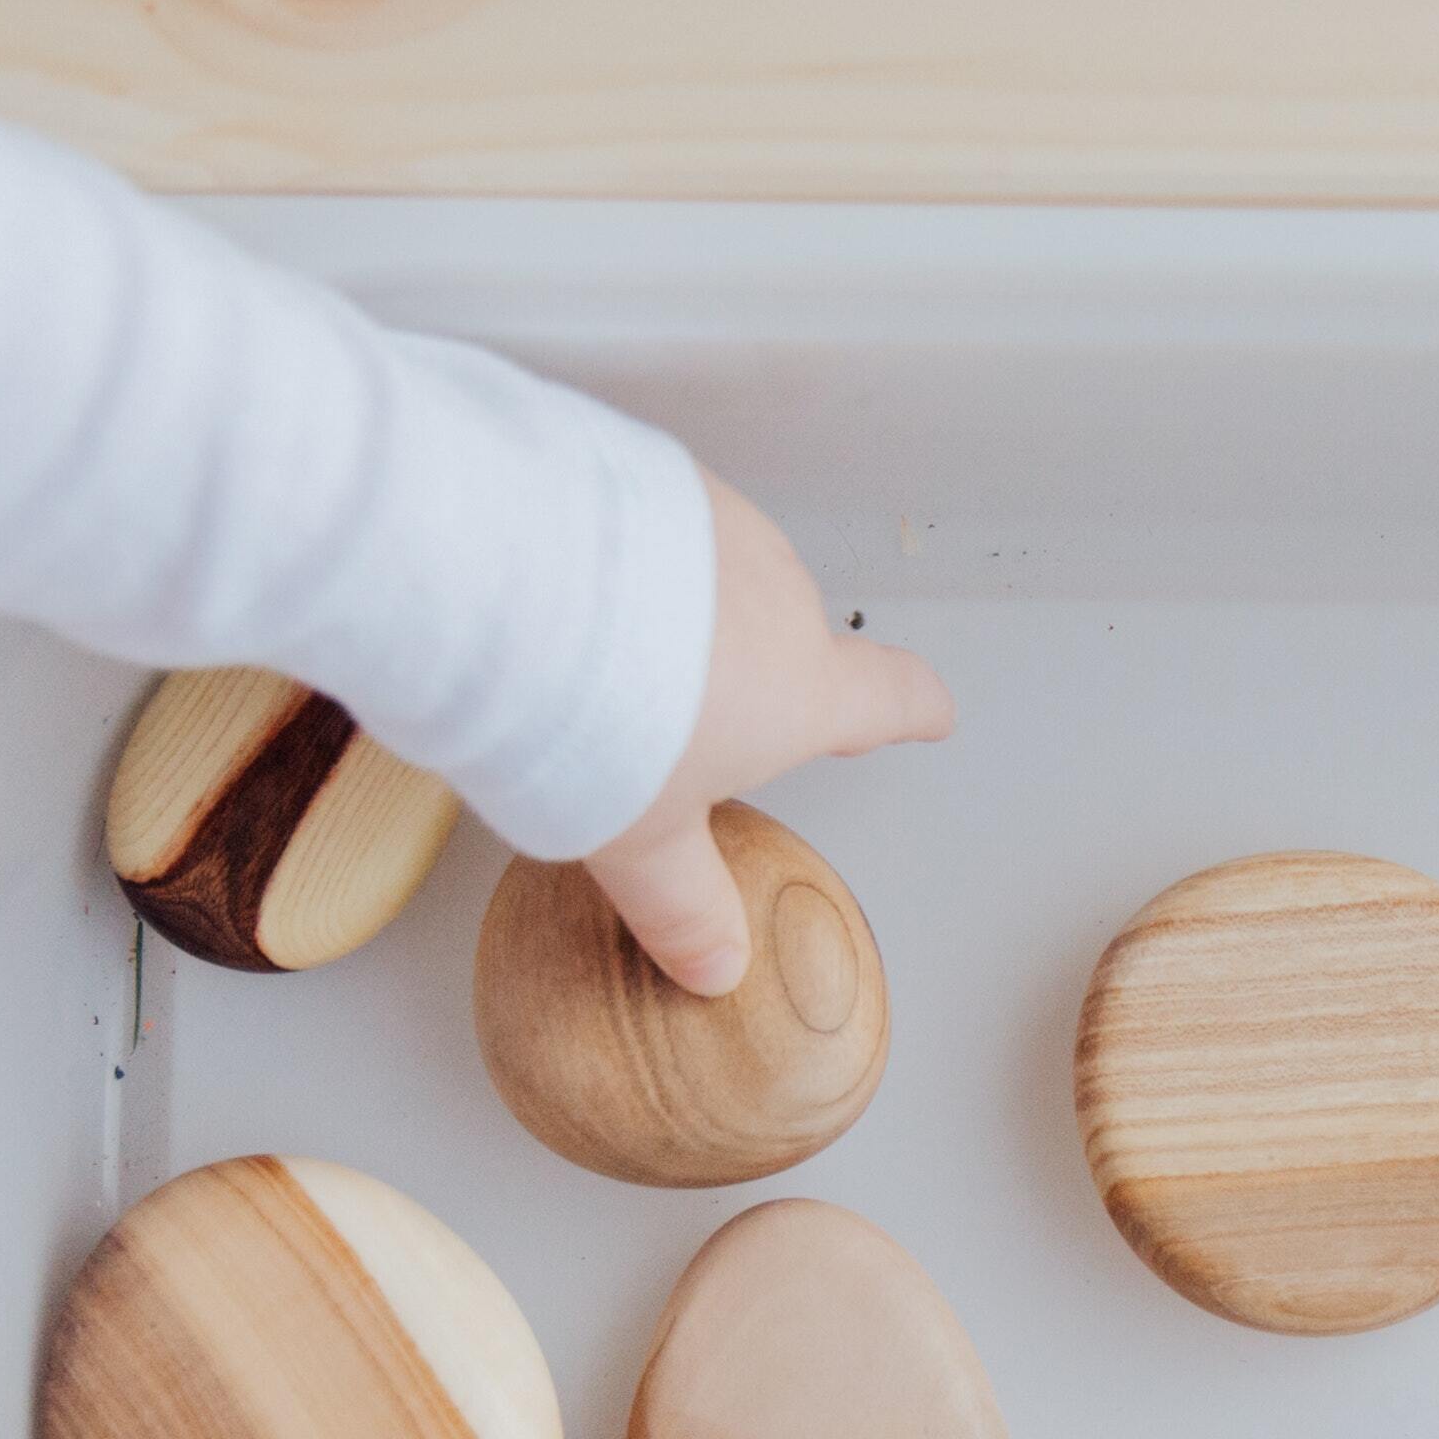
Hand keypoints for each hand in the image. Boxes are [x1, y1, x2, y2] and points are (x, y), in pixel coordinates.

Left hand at [586, 478, 952, 995]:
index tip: (931, 713)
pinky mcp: (643, 469)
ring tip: (591, 651)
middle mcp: (777, 593)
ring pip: (709, 575)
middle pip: (781, 636)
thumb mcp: (638, 840)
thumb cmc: (597, 715)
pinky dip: (624, 554)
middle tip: (673, 712)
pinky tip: (561, 584)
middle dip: (741, 669)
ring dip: (674, 608)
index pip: (888, 695)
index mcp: (799, 687)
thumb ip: (683, 904)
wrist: (508, 573)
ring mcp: (714, 520)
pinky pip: (648, 522)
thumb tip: (717, 969)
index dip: (913, 710)